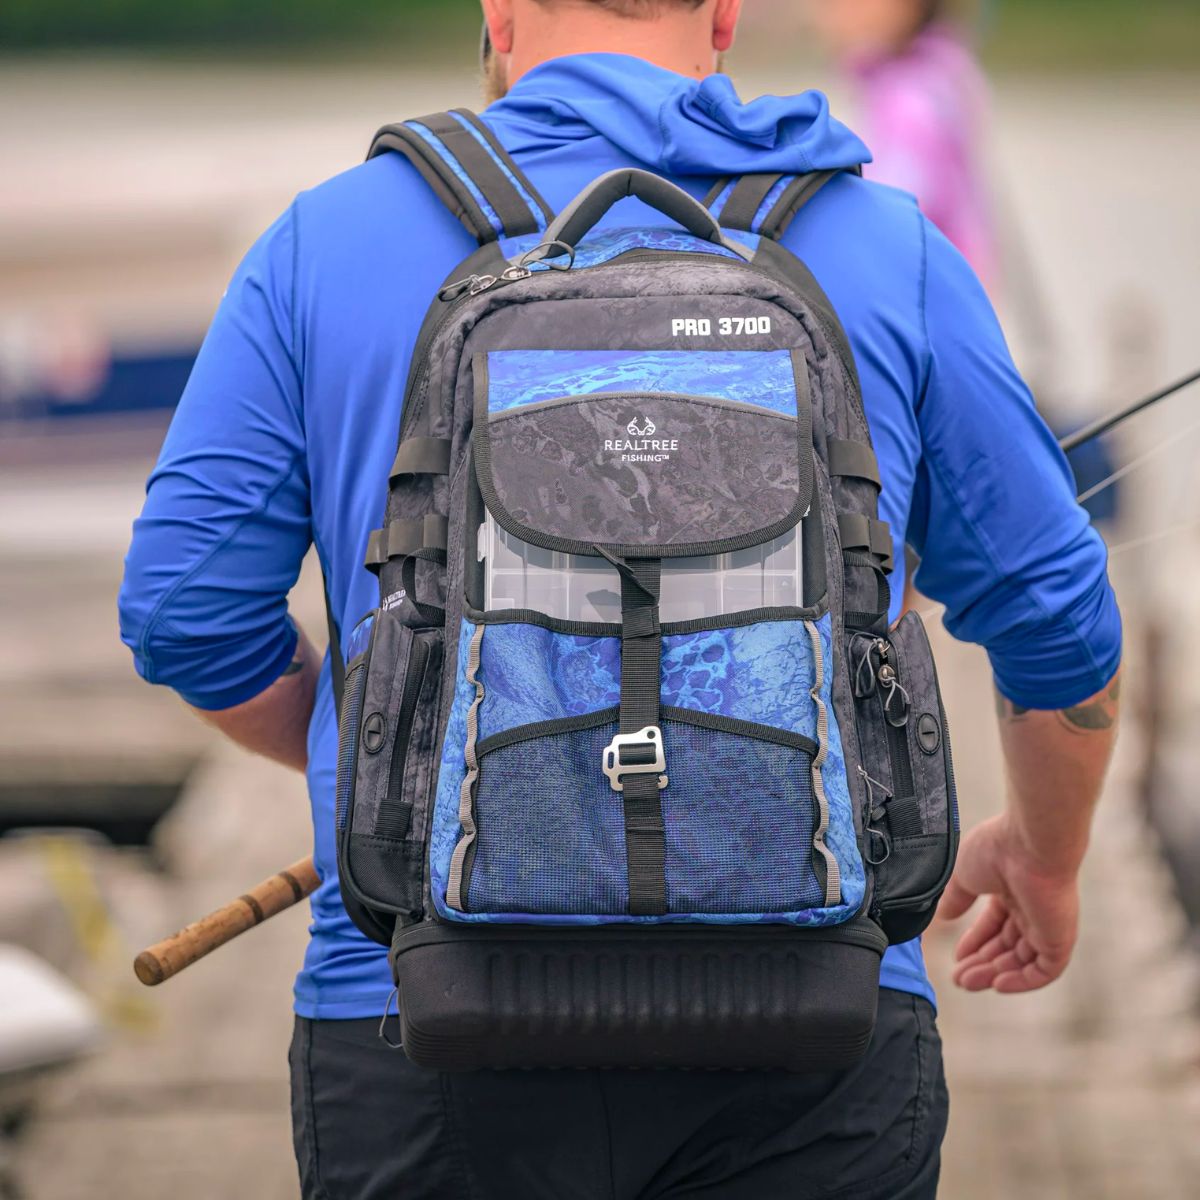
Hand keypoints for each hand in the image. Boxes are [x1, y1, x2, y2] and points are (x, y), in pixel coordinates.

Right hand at [937, 813, 1079, 992]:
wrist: (1030, 844)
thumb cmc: (997, 849)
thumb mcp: (964, 874)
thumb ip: (955, 898)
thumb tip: (944, 917)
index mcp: (1011, 891)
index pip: (993, 926)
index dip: (974, 943)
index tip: (956, 957)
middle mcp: (1031, 910)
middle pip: (1006, 947)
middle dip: (981, 964)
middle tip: (959, 979)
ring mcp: (1047, 925)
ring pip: (1021, 961)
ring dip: (994, 974)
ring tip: (967, 982)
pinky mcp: (1060, 939)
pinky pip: (1044, 971)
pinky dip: (1022, 981)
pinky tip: (997, 984)